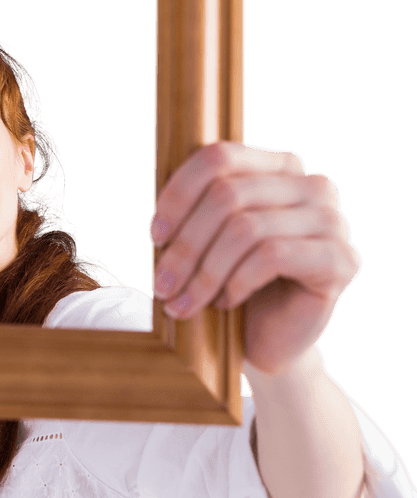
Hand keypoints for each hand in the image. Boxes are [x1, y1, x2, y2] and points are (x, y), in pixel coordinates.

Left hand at [148, 141, 361, 374]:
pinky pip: (272, 257)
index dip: (178, 194)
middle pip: (227, 195)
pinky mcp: (342, 260)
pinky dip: (237, 282)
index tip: (154, 235)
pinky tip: (224, 303)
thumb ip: (189, 204)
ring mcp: (333, 221)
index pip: (220, 157)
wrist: (269, 340)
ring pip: (246, 229)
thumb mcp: (204, 236)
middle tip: (161, 285)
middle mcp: (313, 185)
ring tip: (182, 302)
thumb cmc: (230, 280)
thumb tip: (154, 193)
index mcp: (279, 166)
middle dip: (185, 245)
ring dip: (204, 272)